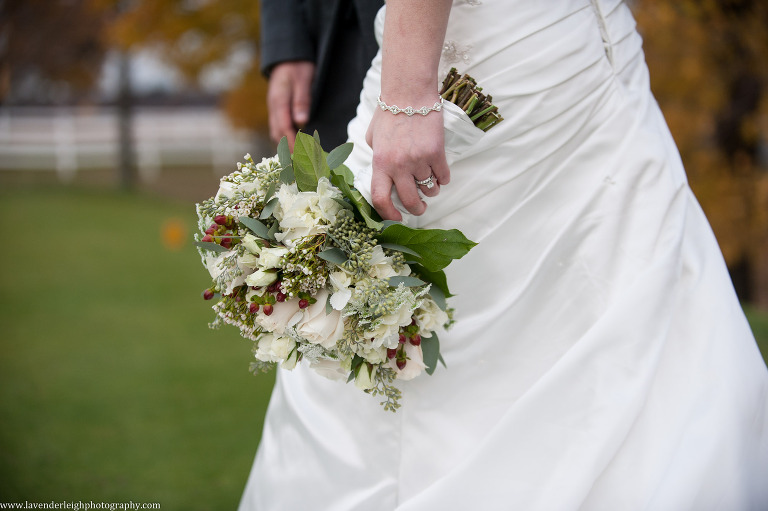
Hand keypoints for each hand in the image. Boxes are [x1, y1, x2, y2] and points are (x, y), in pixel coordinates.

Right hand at [267, 61, 315, 149]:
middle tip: (302, 162)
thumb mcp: (303, 80)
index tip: (303, 156)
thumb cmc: (298, 66)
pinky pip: (277, 127)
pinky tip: (294, 144)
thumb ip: (302, 100)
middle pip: (278, 134)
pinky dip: (284, 138)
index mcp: (279, 101)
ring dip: (286, 145)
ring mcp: (273, 108)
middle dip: (289, 149)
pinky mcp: (276, 109)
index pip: (285, 128)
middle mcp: (273, 107)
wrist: (287, 55)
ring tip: (299, 157)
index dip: (294, 143)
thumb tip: (301, 121)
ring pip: (276, 132)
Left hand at [365, 100, 449, 220]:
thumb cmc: (389, 112)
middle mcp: (399, 166)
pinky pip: (443, 176)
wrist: (409, 93)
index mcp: (380, 163)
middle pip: (409, 200)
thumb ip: (377, 157)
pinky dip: (443, 178)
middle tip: (420, 208)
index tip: (396, 217)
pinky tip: (441, 175)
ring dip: (431, 190)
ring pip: (429, 188)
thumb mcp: (373, 137)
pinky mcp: (436, 153)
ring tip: (431, 184)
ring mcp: (419, 160)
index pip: (380, 198)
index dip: (388, 214)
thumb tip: (384, 171)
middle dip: (416, 209)